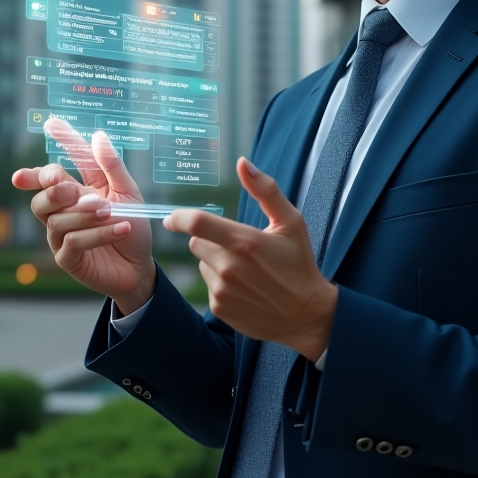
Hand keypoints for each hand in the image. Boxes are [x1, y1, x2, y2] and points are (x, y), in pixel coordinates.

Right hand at [11, 120, 154, 313]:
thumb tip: (98, 136)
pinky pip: (72, 242)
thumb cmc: (133, 227)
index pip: (63, 165)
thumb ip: (112, 166)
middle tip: (69, 187)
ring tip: (111, 211)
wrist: (140, 267)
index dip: (58, 145)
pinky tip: (120, 229)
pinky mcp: (68, 259)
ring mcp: (62, 236)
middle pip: (42, 195)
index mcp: (79, 190)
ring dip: (84, 213)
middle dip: (52, 187)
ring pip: (56, 219)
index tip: (51, 124)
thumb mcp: (129, 193)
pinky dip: (97, 233)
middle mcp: (65, 211)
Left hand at [164, 158, 337, 360]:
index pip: (197, 223)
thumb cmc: (299, 264)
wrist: (306, 314)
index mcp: (244, 241)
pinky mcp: (220, 308)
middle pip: (197, 243)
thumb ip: (265, 190)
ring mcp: (222, 290)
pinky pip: (208, 286)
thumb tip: (243, 163)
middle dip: (211, 240)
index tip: (171, 218)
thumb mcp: (291, 222)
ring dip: (216, 262)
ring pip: (202, 264)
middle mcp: (229, 267)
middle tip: (238, 247)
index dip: (179, 217)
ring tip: (246, 270)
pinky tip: (245, 288)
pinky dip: (221, 283)